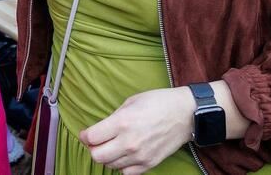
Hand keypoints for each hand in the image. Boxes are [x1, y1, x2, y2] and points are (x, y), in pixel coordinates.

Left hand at [78, 87, 195, 174]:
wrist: (185, 114)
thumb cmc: (158, 103)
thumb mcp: (131, 102)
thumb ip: (113, 118)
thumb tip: (100, 130)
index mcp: (122, 122)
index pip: (91, 138)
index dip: (84, 136)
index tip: (86, 134)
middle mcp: (129, 142)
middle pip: (97, 156)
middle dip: (92, 148)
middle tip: (96, 142)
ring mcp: (140, 155)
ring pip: (110, 165)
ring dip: (107, 157)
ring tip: (112, 146)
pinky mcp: (149, 164)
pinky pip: (126, 172)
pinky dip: (121, 165)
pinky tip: (124, 155)